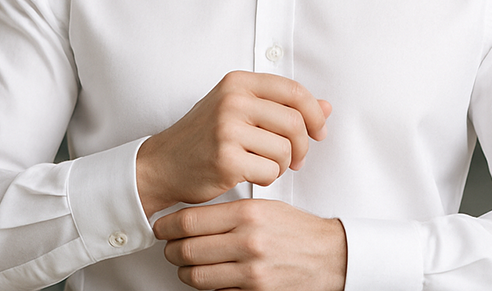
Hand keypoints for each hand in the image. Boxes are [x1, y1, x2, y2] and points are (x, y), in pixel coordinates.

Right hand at [136, 71, 330, 215]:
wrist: (164, 163)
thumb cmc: (206, 135)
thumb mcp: (241, 109)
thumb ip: (282, 105)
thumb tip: (327, 107)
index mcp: (238, 82)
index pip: (294, 91)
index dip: (314, 113)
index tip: (319, 131)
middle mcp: (233, 100)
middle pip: (295, 122)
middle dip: (303, 146)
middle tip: (296, 159)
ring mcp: (227, 129)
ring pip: (284, 150)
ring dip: (283, 164)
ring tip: (266, 165)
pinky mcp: (226, 160)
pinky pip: (270, 172)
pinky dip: (269, 179)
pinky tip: (252, 175)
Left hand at [154, 199, 346, 290]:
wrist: (330, 257)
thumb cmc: (298, 230)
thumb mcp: (265, 207)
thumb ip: (231, 212)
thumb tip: (194, 218)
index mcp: (248, 213)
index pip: (191, 220)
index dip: (167, 225)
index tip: (161, 226)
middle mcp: (247, 242)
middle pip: (187, 249)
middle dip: (171, 250)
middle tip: (168, 246)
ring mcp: (251, 272)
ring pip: (196, 276)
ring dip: (184, 271)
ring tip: (184, 264)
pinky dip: (207, 286)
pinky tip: (208, 275)